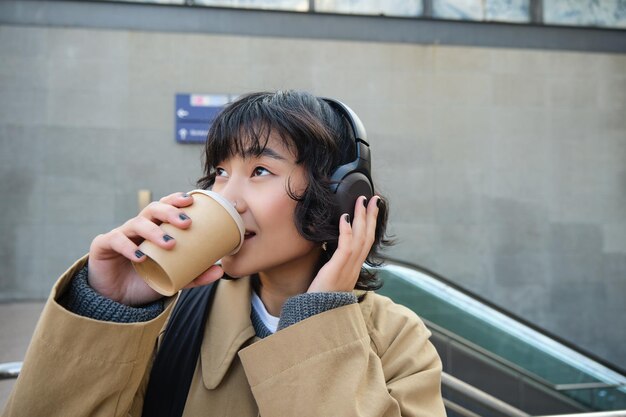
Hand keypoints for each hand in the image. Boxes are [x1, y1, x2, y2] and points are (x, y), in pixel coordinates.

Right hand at [87, 192, 223, 305]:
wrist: (116, 299)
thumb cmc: (146, 280)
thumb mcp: (174, 279)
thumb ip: (195, 275)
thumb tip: (220, 271)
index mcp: (156, 227)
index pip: (166, 206)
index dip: (177, 199)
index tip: (192, 200)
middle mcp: (139, 226)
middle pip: (153, 209)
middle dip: (170, 212)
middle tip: (187, 223)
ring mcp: (121, 234)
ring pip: (137, 223)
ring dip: (154, 231)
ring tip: (170, 244)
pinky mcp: (104, 246)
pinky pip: (116, 241)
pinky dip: (128, 247)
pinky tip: (140, 256)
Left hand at [307, 196, 379, 292]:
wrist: (316, 317)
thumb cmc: (320, 299)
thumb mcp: (331, 278)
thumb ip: (334, 265)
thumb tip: (328, 249)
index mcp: (354, 269)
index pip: (366, 243)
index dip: (370, 225)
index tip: (371, 209)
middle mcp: (355, 268)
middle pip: (368, 237)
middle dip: (371, 216)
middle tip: (374, 198)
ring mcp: (348, 268)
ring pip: (360, 238)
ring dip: (361, 217)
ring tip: (361, 201)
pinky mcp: (337, 269)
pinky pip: (345, 247)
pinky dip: (346, 231)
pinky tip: (346, 217)